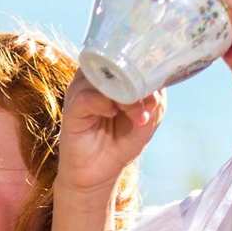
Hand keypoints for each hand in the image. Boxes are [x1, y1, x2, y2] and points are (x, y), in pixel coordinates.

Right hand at [58, 74, 163, 194]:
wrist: (100, 173)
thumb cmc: (122, 141)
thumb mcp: (148, 120)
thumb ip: (154, 101)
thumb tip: (155, 89)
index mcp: (113, 74)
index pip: (130, 57)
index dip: (148, 68)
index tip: (160, 87)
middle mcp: (95, 78)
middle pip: (117, 64)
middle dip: (139, 83)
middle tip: (150, 105)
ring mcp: (81, 91)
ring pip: (104, 78)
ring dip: (126, 96)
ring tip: (137, 116)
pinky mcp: (71, 108)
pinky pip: (87, 97)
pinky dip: (105, 104)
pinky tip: (113, 115)